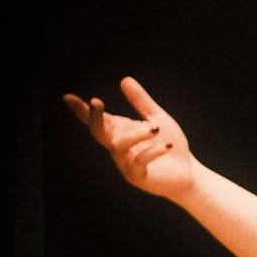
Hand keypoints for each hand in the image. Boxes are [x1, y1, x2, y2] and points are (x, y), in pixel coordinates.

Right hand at [61, 76, 198, 200]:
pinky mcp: (138, 177)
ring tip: (156, 128)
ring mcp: (126, 164)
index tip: (68, 97)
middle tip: (97, 101)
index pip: (98, 120)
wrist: (188, 172)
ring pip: (118, 145)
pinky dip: (152, 151)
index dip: (82, 110)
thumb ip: (141, 102)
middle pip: (98, 133)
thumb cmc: (170, 144)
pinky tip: (167, 145)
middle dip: (94, 117)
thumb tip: (124, 79)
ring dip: (136, 134)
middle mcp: (119, 148)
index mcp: (121, 132)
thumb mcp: (157, 119)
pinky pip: (139, 162)